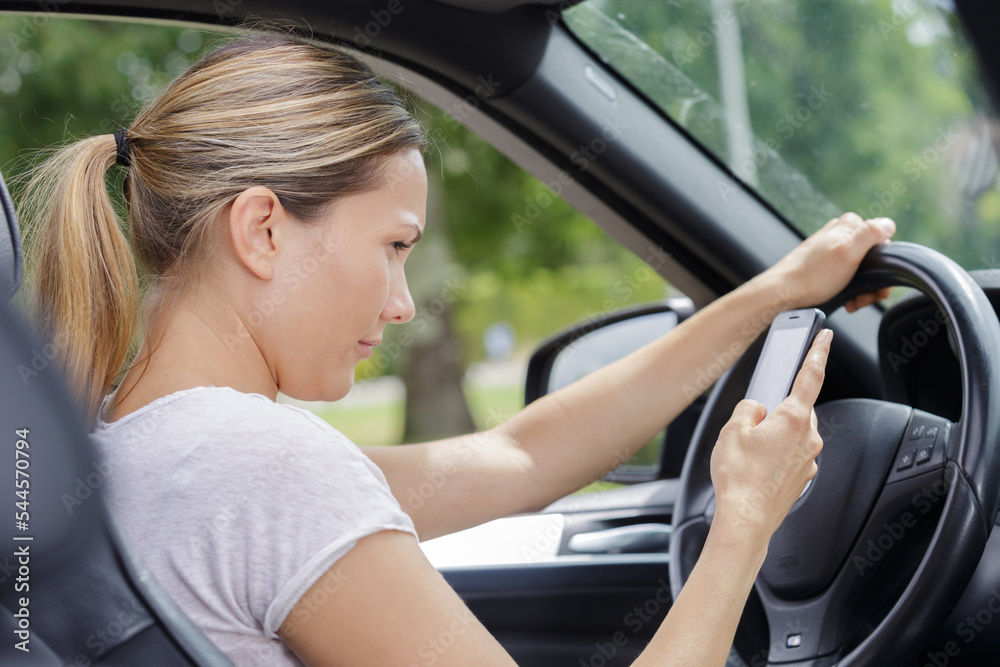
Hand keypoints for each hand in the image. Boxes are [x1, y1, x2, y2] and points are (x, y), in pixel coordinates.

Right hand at [710, 329, 830, 539]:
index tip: (826, 337)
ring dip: (775, 435)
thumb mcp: (732, 430)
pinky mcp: (802, 477)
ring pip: (793, 433)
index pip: (811, 376)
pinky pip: (790, 455)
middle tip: (750, 425)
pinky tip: (755, 467)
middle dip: (777, 410)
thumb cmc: (740, 479)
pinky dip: (775, 455)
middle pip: (796, 409)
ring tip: (747, 452)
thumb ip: (748, 409)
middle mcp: (808, 438)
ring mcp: (808, 460)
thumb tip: (757, 409)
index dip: (818, 352)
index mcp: (793, 419)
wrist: (746, 520)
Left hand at [762, 213, 895, 311]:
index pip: (883, 241)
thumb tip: (889, 224)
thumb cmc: (813, 275)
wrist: (782, 294)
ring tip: (853, 302)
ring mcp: (832, 251)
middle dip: (873, 281)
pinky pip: (847, 277)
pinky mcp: (825, 266)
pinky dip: (851, 290)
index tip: (877, 285)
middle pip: (873, 258)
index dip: (884, 265)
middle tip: (864, 298)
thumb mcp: (847, 251)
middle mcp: (840, 234)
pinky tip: (846, 301)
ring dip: (863, 289)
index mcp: (849, 225)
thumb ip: (870, 233)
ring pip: (862, 270)